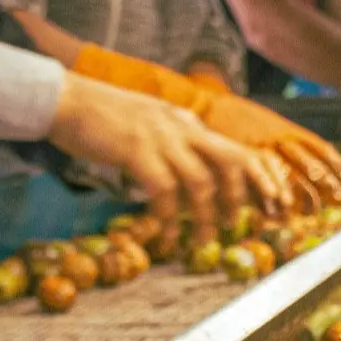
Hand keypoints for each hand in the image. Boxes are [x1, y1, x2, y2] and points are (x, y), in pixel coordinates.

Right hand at [47, 73, 291, 243]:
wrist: (63, 99)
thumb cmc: (103, 117)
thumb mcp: (152, 123)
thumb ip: (176, 142)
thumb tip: (193, 176)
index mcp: (189, 122)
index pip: (239, 149)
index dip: (263, 177)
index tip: (277, 203)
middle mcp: (183, 127)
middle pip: (232, 162)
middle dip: (243, 196)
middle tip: (239, 225)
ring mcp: (161, 138)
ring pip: (200, 183)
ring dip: (204, 218)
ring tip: (202, 241)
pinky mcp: (137, 151)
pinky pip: (163, 191)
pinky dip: (167, 218)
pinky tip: (164, 237)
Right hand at [197, 91, 340, 208]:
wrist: (211, 106)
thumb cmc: (243, 121)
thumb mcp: (270, 132)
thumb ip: (287, 152)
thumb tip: (307, 178)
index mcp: (291, 132)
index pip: (324, 151)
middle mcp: (284, 137)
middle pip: (314, 161)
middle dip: (331, 180)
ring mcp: (265, 144)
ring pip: (292, 168)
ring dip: (305, 189)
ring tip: (317, 206)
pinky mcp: (245, 151)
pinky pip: (264, 171)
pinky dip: (273, 187)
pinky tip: (280, 202)